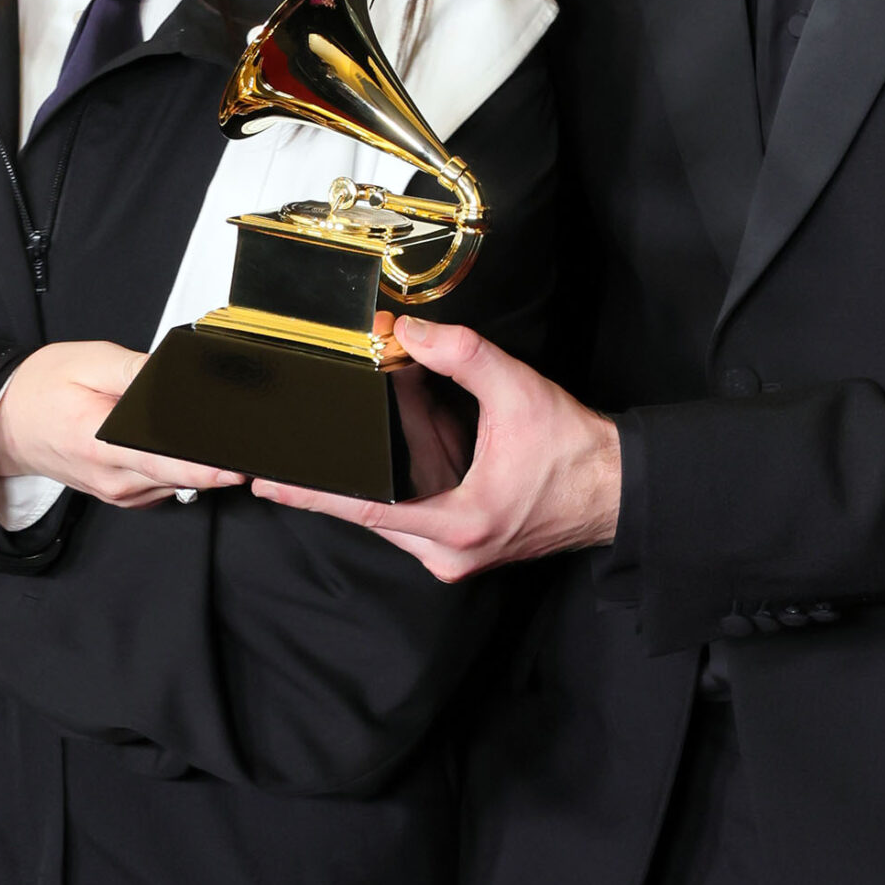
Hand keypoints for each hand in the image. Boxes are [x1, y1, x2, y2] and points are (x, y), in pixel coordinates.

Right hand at [0, 341, 243, 509]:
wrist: (4, 423)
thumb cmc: (42, 390)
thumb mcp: (91, 363)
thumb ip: (141, 374)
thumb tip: (182, 379)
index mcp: (102, 444)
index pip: (167, 462)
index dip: (209, 465)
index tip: (239, 461)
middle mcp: (114, 478)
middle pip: (183, 474)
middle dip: (214, 455)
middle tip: (240, 431)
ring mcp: (119, 492)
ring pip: (179, 481)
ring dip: (200, 460)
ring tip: (214, 433)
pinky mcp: (125, 495)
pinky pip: (167, 485)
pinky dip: (181, 466)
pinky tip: (182, 443)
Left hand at [253, 316, 620, 581]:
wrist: (616, 488)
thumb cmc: (574, 452)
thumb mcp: (517, 391)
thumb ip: (461, 356)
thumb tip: (410, 333)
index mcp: (458, 525)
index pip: (366, 507)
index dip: (312, 491)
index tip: (268, 481)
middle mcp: (448, 551)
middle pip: (371, 504)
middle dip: (349, 456)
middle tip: (303, 427)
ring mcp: (452, 551)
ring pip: (392, 499)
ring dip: (389, 451)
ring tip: (396, 400)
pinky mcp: (458, 539)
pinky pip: (414, 498)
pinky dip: (413, 456)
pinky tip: (422, 413)